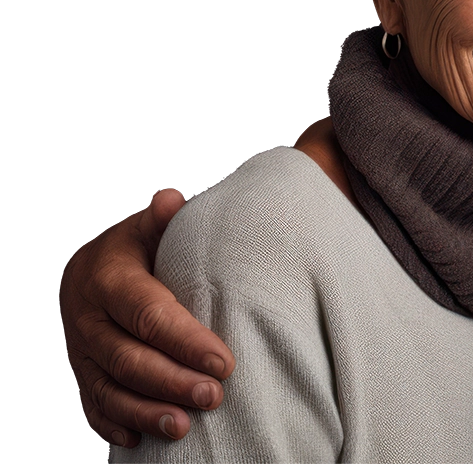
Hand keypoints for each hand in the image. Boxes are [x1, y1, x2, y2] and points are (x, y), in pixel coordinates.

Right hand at [60, 188, 235, 447]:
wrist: (87, 269)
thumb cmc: (133, 247)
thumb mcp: (144, 227)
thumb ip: (162, 217)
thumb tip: (173, 200)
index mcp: (107, 280)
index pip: (148, 315)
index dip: (185, 341)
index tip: (224, 361)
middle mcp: (89, 319)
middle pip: (130, 358)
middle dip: (172, 381)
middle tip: (214, 395)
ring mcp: (81, 351)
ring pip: (110, 389)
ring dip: (147, 411)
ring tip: (185, 426)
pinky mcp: (82, 374)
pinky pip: (94, 405)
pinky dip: (117, 424)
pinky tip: (142, 440)